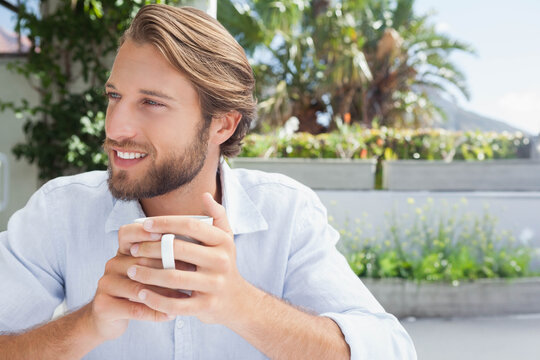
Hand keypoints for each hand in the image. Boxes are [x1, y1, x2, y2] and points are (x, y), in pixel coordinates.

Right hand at [88, 224, 188, 340]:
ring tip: (184, 297)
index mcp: (122, 251)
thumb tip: (195, 249)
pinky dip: (154, 312)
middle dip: (167, 267)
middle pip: (139, 262)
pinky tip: (170, 315)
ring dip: (163, 293)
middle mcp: (112, 264)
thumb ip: (164, 259)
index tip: (167, 235)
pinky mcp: (104, 305)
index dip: (144, 232)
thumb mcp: (148, 271)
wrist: (108, 317)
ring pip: (138, 287)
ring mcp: (106, 284)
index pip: (128, 233)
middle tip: (192, 271)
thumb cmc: (138, 289)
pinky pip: (133, 309)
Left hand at [125, 193, 252, 325]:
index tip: (145, 224)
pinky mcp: (206, 306)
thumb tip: (205, 195)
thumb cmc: (223, 264)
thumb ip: (218, 216)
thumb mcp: (226, 239)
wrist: (237, 301)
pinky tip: (141, 294)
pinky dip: (155, 300)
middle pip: (178, 250)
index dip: (165, 223)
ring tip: (131, 271)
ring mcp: (214, 285)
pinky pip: (175, 304)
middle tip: (133, 249)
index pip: (191, 226)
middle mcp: (221, 261)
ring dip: (147, 274)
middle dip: (151, 248)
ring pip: (173, 277)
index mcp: (223, 241)